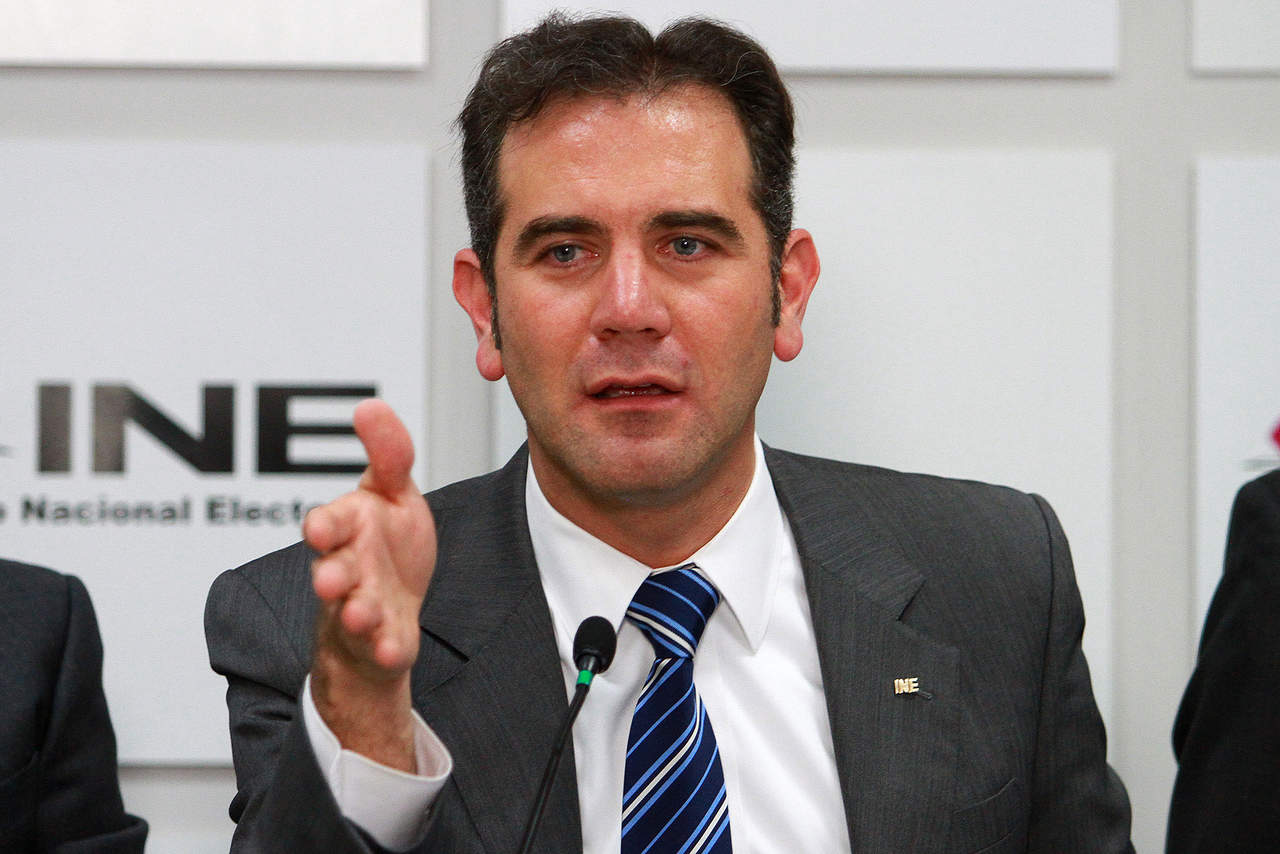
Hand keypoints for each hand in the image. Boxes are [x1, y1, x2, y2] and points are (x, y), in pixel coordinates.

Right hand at [303, 399, 434, 769]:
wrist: (392, 610)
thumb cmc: (388, 546)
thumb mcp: (394, 495)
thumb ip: (388, 455)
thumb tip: (371, 406)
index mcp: (348, 530)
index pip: (328, 524)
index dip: (323, 526)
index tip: (319, 528)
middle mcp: (346, 570)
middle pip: (333, 571)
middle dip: (331, 574)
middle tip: (329, 577)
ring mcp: (359, 608)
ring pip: (351, 611)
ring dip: (356, 612)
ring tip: (361, 612)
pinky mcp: (380, 641)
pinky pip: (380, 647)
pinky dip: (385, 647)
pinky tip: (394, 647)